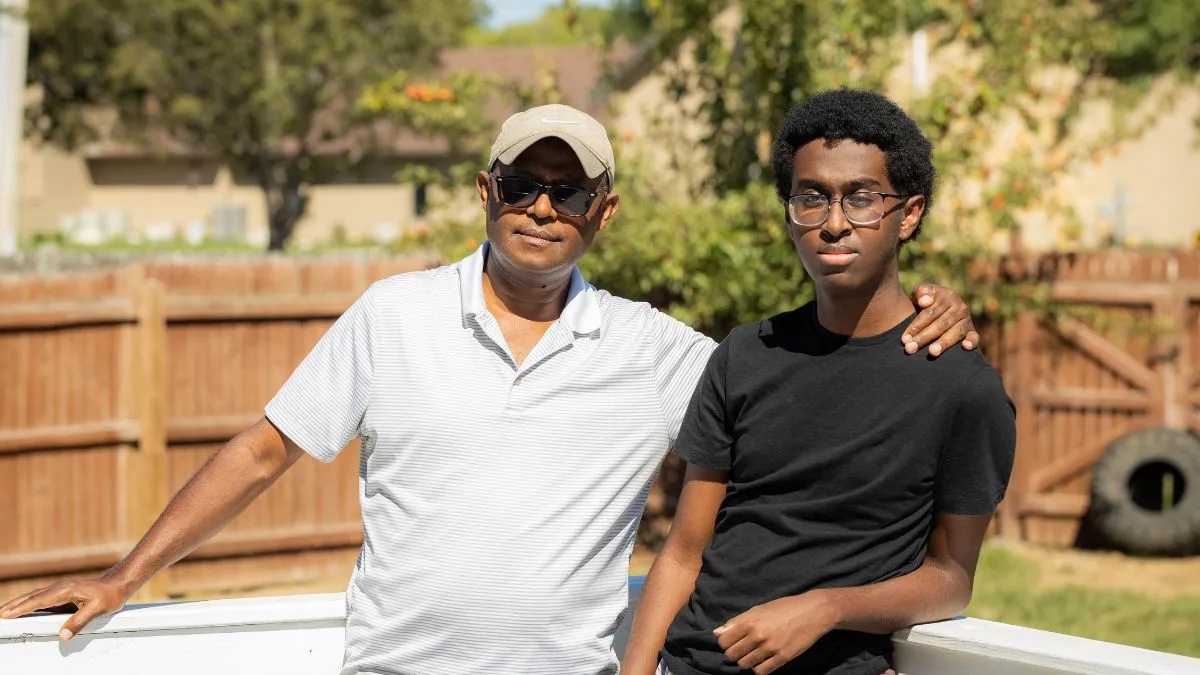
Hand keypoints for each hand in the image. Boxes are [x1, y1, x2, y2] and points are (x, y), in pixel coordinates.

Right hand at [0, 577, 131, 640]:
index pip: (39, 600)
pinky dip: (30, 603)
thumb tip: (62, 636)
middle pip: (33, 596)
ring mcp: (61, 588)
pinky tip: (24, 608)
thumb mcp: (97, 610)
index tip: (6, 614)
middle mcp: (61, 587)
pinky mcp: (64, 592)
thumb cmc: (109, 597)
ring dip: (20, 603)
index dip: (22, 608)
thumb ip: (79, 622)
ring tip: (5, 611)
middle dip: (15, 605)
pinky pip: (43, 598)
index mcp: (66, 590)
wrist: (118, 585)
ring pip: (36, 596)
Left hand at [713, 591, 837, 673]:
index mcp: (749, 621)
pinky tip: (762, 661)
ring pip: (744, 664)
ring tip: (753, 655)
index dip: (726, 643)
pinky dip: (758, 668)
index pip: (724, 641)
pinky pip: (761, 671)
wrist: (812, 612)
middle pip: (732, 655)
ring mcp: (770, 648)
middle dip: (734, 654)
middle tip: (743, 649)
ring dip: (746, 661)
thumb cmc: (784, 608)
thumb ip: (737, 621)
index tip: (733, 641)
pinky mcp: (782, 658)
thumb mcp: (758, 609)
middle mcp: (757, 635)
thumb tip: (717, 633)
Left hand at [902, 284, 978, 357]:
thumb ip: (920, 293)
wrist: (938, 306)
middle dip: (924, 338)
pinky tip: (965, 347)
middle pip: (941, 324)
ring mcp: (966, 319)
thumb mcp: (920, 293)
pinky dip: (971, 342)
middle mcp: (959, 307)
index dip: (916, 326)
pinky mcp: (972, 330)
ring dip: (943, 343)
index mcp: (946, 296)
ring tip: (932, 352)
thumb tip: (925, 302)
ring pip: (955, 332)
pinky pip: (974, 336)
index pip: (930, 313)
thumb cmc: (924, 302)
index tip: (904, 338)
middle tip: (910, 348)